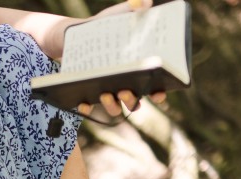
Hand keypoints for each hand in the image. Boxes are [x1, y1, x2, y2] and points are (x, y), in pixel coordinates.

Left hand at [76, 0, 165, 118]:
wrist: (81, 31)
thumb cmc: (110, 23)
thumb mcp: (124, 12)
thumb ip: (138, 5)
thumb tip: (144, 3)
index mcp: (141, 69)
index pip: (156, 86)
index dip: (159, 93)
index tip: (158, 93)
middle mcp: (127, 83)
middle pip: (134, 100)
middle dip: (131, 99)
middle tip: (125, 90)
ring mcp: (109, 90)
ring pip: (114, 106)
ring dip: (112, 105)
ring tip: (105, 93)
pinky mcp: (89, 91)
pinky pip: (89, 105)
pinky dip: (87, 107)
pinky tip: (83, 103)